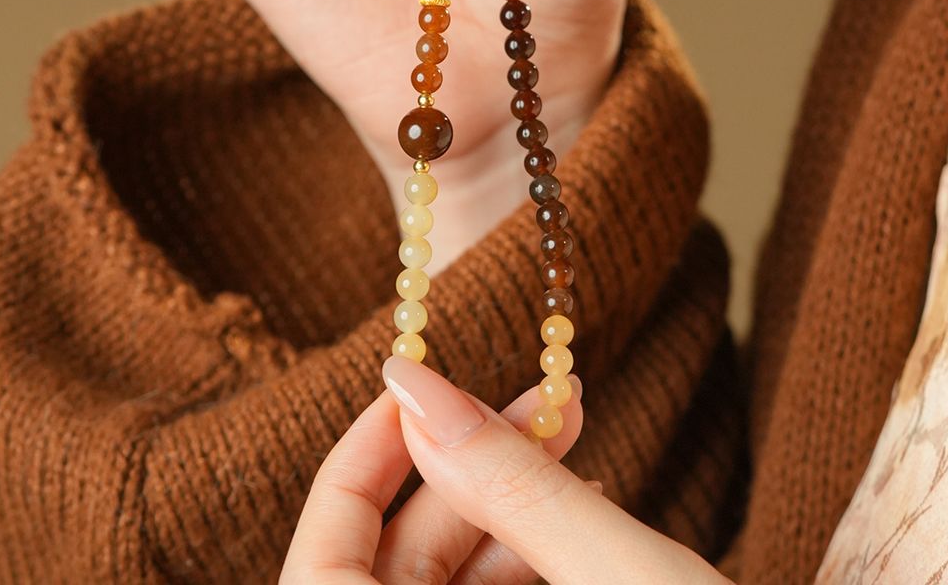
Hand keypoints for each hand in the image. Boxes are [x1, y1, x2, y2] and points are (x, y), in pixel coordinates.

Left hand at [282, 357, 731, 583]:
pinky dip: (529, 559)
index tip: (413, 389)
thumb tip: (412, 382)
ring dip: (504, 509)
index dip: (355, 467)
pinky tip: (580, 516)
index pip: (319, 573)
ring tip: (574, 451)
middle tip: (543, 404)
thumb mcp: (627, 582)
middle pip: (392, 572)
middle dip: (462, 472)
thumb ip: (508, 485)